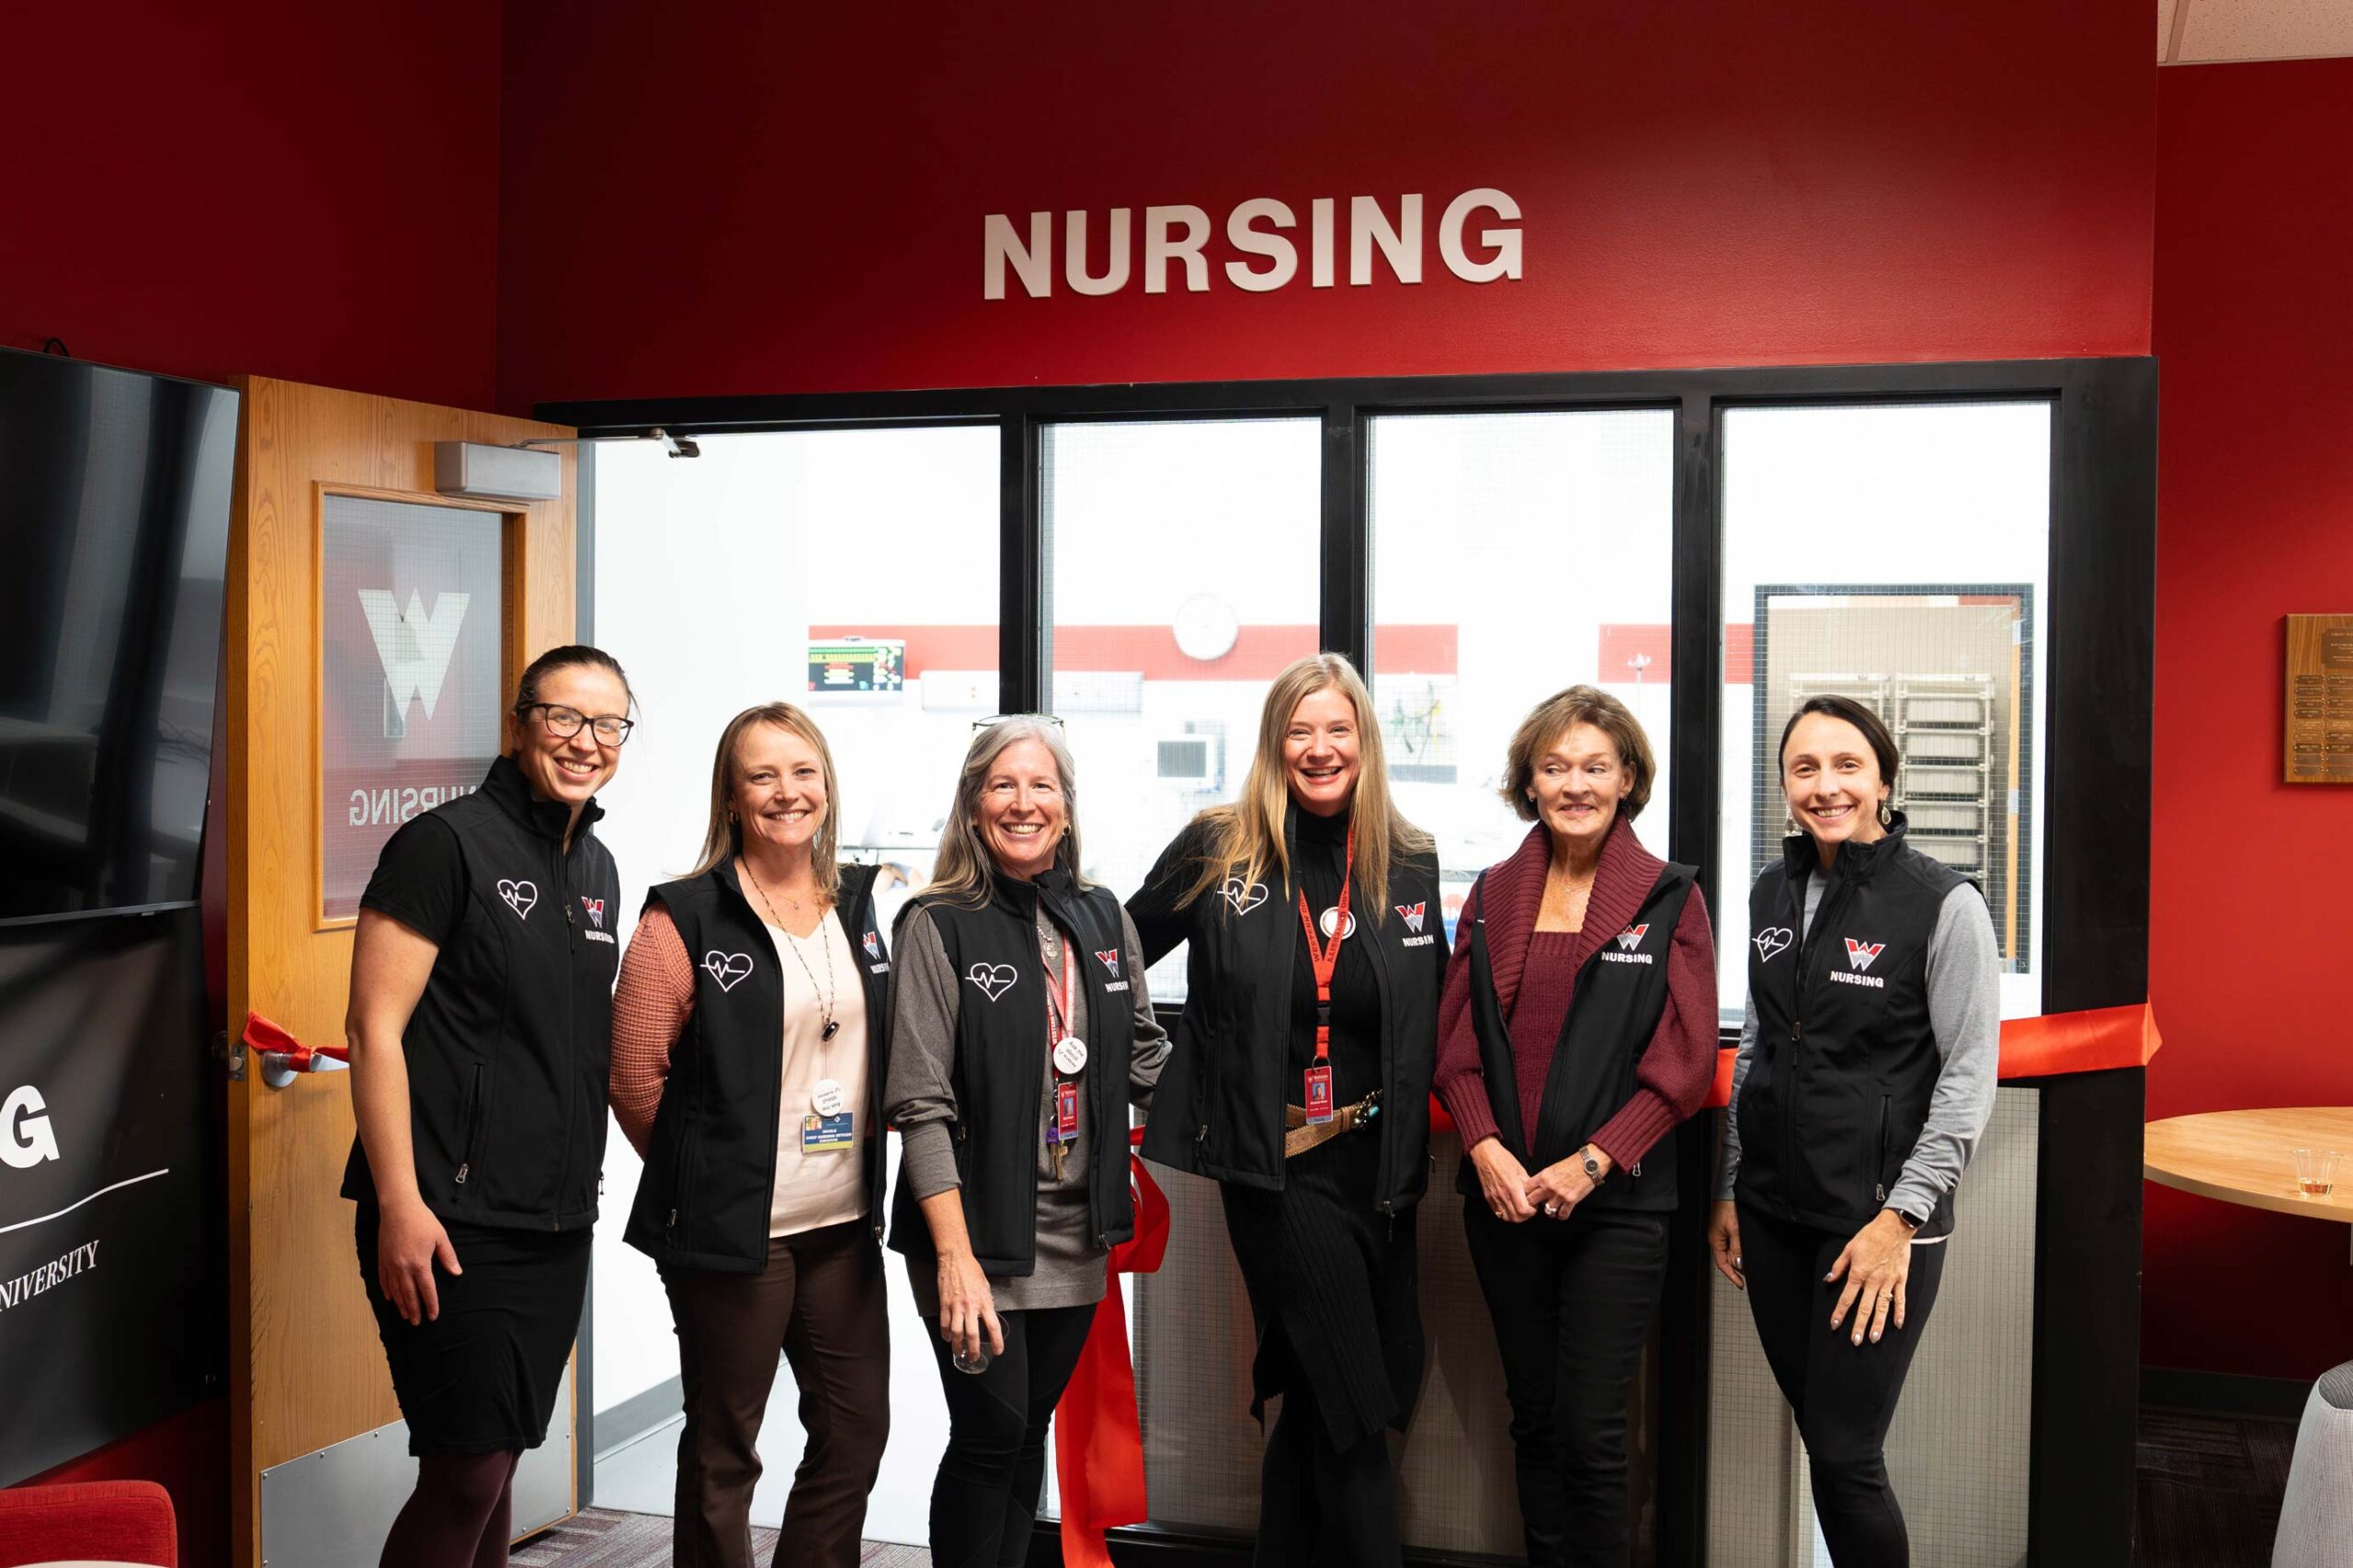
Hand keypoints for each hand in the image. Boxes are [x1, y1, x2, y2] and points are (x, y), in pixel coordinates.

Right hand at [376, 1198, 459, 1326]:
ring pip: (395, 1291)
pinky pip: (383, 1280)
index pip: (426, 1290)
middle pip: (409, 1295)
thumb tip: (457, 1273)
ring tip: (405, 1315)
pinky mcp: (382, 1259)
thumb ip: (448, 1257)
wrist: (398, 1209)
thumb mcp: (440, 1237)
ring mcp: (390, 1265)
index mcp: (420, 1264)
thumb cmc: (422, 1221)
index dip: (430, 1305)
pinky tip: (390, 1299)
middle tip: (416, 1322)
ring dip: (401, 1305)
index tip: (433, 1316)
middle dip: (414, 1310)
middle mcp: (403, 1268)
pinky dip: (387, 1291)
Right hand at [936, 1251, 1003, 1363]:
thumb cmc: (972, 1271)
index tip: (998, 1351)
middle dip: (974, 1349)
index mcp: (984, 1301)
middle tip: (974, 1358)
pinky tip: (948, 1338)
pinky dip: (946, 1334)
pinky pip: (944, 1323)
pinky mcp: (944, 1304)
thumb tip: (986, 1315)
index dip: (996, 1341)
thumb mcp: (985, 1286)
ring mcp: (956, 1306)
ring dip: (958, 1346)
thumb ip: (986, 1302)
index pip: (993, 1326)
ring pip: (957, 1333)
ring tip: (959, 1352)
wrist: (955, 1259)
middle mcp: (971, 1306)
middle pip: (973, 1334)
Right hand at [1467, 1137, 1537, 1222]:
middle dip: (1525, 1216)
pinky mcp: (1488, 1197)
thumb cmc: (1503, 1159)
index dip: (1531, 1211)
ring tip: (1519, 1209)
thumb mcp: (1521, 1170)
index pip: (1523, 1210)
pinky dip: (1506, 1214)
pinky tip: (1510, 1207)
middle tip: (1528, 1209)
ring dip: (1515, 1217)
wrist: (1486, 1155)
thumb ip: (1528, 1185)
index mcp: (1513, 1187)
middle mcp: (1503, 1195)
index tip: (1533, 1206)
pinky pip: (1498, 1213)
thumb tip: (1535, 1194)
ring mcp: (1494, 1197)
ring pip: (1507, 1218)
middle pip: (1516, 1218)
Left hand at [1524, 1146, 1607, 1220]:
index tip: (1527, 1198)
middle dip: (1533, 1205)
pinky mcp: (1571, 1201)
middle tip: (1536, 1207)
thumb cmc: (1571, 1165)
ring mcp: (1560, 1195)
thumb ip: (1542, 1178)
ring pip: (1547, 1211)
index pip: (1526, 1189)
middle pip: (1532, 1201)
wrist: (1588, 1164)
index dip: (1525, 1195)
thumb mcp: (1552, 1168)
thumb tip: (1535, 1188)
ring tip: (1552, 1210)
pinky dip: (1561, 1216)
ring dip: (1549, 1212)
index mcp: (1543, 1176)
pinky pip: (1562, 1215)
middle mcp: (1549, 1186)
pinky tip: (1562, 1213)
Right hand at [1707, 1200, 1744, 1288]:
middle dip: (1739, 1265)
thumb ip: (1737, 1248)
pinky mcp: (1728, 1229)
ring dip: (1741, 1257)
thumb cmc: (1727, 1206)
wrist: (1727, 1191)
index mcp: (1715, 1241)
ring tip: (1751, 1259)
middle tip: (1751, 1269)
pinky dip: (1741, 1248)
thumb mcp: (1735, 1230)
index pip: (1722, 1264)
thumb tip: (1739, 1264)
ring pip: (1732, 1252)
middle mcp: (1718, 1239)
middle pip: (1729, 1259)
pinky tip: (1747, 1248)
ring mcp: (1722, 1234)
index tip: (1740, 1284)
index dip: (1732, 1276)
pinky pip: (1734, 1244)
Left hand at [1826, 1210, 1915, 1345]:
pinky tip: (1897, 1324)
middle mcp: (1873, 1281)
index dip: (1840, 1312)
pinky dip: (1899, 1312)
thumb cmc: (1870, 1236)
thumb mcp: (1849, 1248)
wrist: (1893, 1228)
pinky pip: (1900, 1299)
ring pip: (1882, 1308)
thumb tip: (1829, 1278)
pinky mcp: (1901, 1279)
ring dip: (1878, 1324)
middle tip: (1855, 1340)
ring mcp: (1888, 1282)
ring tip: (1873, 1338)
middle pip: (1864, 1308)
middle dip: (1859, 1325)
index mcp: (1858, 1273)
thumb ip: (1839, 1266)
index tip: (1834, 1324)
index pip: (1847, 1298)